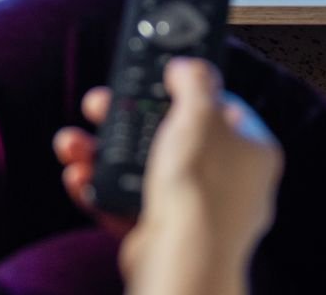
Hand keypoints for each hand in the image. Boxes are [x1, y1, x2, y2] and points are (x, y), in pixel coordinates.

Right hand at [55, 59, 281, 294]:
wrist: (182, 259)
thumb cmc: (201, 188)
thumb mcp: (200, 112)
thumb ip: (194, 80)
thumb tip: (189, 66)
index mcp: (251, 152)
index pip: (220, 109)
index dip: (187, 90)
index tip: (158, 78)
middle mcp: (227, 184)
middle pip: (171, 138)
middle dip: (128, 121)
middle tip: (101, 106)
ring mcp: (194, 212)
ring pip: (142, 172)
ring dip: (102, 155)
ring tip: (74, 144)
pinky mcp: (162, 235)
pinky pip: (126, 205)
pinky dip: (100, 191)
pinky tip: (79, 178)